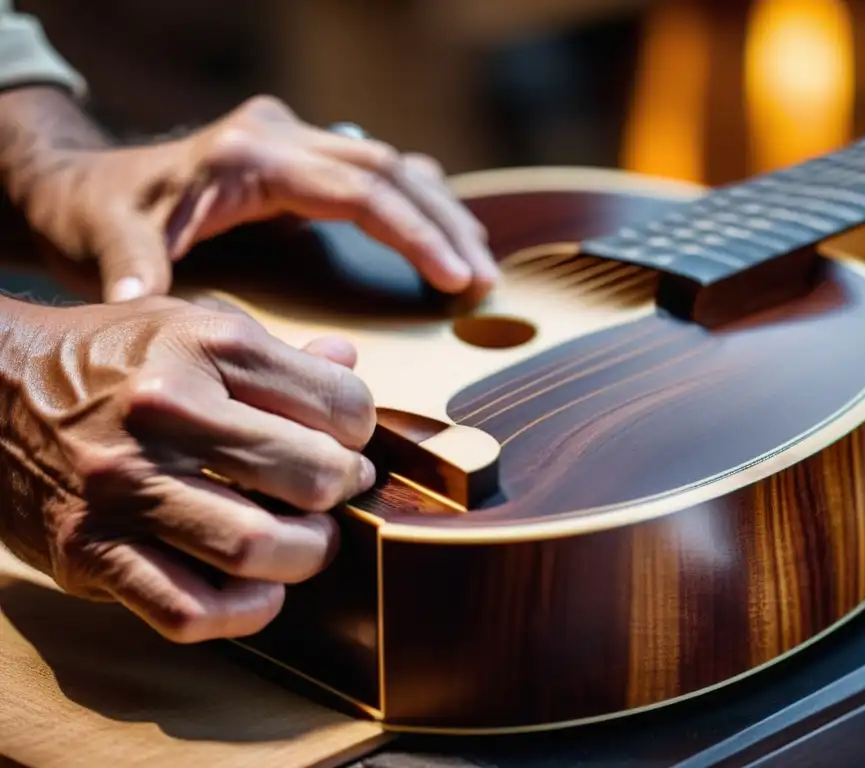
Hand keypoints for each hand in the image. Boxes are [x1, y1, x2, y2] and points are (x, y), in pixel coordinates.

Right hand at [0, 294, 375, 641]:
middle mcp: (167, 414)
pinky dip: (243, 614)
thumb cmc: (107, 357)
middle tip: (335, 494)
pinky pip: (187, 609)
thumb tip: (348, 364)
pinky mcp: (89, 550)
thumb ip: (276, 351)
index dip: (361, 432)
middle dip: (343, 494)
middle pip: (310, 477)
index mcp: (206, 347)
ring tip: (305, 544)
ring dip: (305, 558)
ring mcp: (124, 487)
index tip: (348, 443)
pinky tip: (259, 593)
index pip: (339, 405)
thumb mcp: (191, 324)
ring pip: (257, 549)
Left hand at [20, 94, 498, 302]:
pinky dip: (415, 204)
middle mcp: (281, 135)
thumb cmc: (100, 216)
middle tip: (485, 281)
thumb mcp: (107, 242)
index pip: (360, 188)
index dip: (416, 235)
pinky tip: (443, 236)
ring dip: (440, 212)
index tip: (457, 278)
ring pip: (391, 165)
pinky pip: (374, 172)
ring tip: (480, 262)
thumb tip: (144, 302)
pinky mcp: (299, 158)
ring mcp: (294, 141)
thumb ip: (131, 267)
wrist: (85, 186)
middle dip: (444, 226)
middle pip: (390, 170)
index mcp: (251, 156)